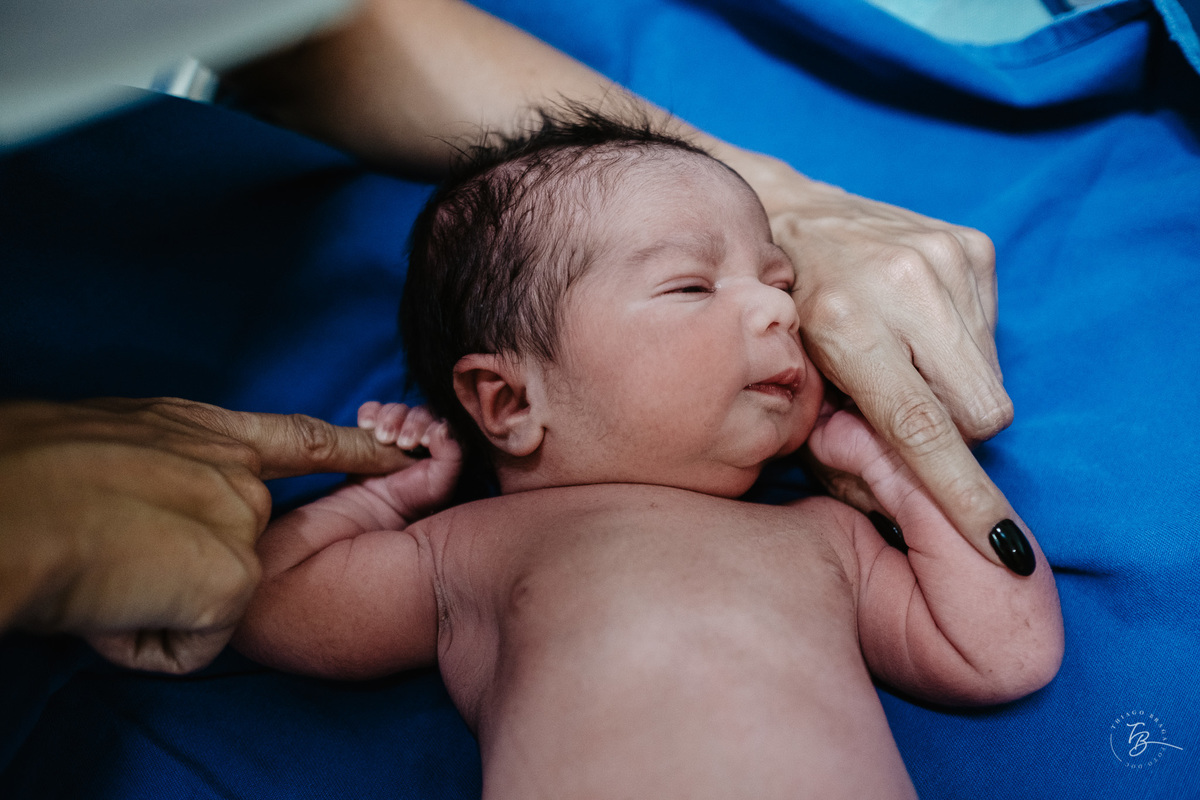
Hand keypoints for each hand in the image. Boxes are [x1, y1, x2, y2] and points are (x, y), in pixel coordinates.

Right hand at [0, 397, 416, 672]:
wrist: (5, 509)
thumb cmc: (23, 473)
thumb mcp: (111, 439)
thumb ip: (164, 462)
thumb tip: (162, 496)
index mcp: (204, 431)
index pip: (301, 441)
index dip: (355, 449)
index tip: (400, 450)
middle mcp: (237, 473)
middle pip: (243, 542)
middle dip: (185, 568)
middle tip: (109, 560)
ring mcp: (242, 524)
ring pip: (212, 597)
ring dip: (151, 604)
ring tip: (93, 575)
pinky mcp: (235, 580)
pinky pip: (191, 643)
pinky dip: (142, 642)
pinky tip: (105, 607)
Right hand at [357, 402, 462, 516]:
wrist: (380, 508)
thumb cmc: (416, 497)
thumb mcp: (440, 483)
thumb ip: (450, 457)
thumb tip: (442, 427)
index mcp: (442, 440)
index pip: (441, 418)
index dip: (430, 425)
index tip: (421, 442)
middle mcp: (421, 430)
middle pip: (419, 411)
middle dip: (411, 423)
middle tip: (402, 444)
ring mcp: (397, 428)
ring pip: (396, 408)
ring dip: (389, 418)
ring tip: (384, 438)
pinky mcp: (373, 428)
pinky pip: (371, 410)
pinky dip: (369, 413)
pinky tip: (367, 426)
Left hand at [722, 150, 1015, 569]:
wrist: (791, 216)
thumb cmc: (782, 314)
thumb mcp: (788, 384)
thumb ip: (834, 446)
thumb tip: (889, 502)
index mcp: (846, 324)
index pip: (922, 428)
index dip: (962, 494)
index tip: (1002, 550)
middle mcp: (902, 285)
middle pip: (979, 411)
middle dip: (951, 432)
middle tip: (904, 411)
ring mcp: (944, 258)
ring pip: (990, 378)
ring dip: (952, 386)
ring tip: (900, 356)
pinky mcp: (972, 245)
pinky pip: (992, 337)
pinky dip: (958, 348)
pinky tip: (914, 326)